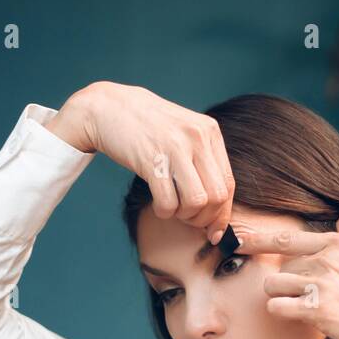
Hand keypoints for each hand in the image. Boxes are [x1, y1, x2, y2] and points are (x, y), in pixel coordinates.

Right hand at [47, 82, 235, 243]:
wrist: (109, 107)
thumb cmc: (147, 127)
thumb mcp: (183, 134)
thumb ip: (203, 161)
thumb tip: (217, 207)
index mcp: (210, 131)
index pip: (228, 184)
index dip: (222, 215)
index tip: (213, 231)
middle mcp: (197, 137)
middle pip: (216, 197)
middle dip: (203, 218)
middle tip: (187, 218)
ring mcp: (175, 147)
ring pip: (196, 202)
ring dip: (184, 216)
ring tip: (172, 208)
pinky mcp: (152, 159)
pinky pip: (168, 202)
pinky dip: (164, 211)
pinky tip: (158, 205)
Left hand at [233, 225, 338, 338]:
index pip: (285, 238)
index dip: (257, 239)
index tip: (237, 239)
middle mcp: (328, 258)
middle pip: (278, 265)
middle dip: (283, 283)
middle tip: (304, 298)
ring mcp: (322, 282)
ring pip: (272, 285)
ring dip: (279, 297)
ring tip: (303, 307)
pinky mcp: (317, 309)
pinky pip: (276, 307)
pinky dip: (281, 313)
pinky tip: (299, 317)